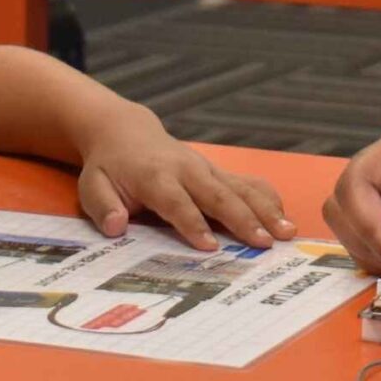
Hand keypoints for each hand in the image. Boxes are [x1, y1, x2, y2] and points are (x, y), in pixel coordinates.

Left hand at [75, 107, 294, 250]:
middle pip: (218, 195)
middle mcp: (186, 169)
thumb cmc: (109, 166)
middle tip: (265, 244)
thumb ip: (103, 207)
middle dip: (243, 220)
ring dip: (265, 210)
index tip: (210, 247)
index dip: (192, 224)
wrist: (125, 132)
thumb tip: (116, 227)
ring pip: (240, 188)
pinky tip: (285, 217)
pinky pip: (247, 182)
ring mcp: (206, 168)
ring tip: (287, 232)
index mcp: (155, 176)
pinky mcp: (218, 170)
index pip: (176, 202)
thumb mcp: (92, 185)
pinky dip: (267, 198)